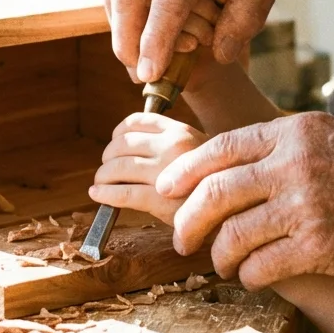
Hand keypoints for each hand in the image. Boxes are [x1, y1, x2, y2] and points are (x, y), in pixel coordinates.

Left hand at [90, 113, 209, 224]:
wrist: (235, 211)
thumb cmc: (213, 184)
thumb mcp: (198, 152)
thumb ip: (170, 144)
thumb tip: (128, 146)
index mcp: (180, 131)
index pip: (136, 121)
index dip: (117, 133)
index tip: (114, 144)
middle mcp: (172, 147)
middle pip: (122, 144)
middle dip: (107, 157)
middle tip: (106, 169)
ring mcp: (166, 172)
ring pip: (118, 167)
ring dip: (102, 176)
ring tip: (100, 183)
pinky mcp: (160, 200)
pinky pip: (123, 193)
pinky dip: (104, 193)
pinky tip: (98, 195)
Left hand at [155, 112, 333, 288]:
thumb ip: (289, 143)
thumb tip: (243, 159)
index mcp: (294, 131)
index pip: (219, 148)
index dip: (185, 171)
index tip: (167, 188)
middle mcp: (293, 165)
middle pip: (214, 193)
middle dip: (187, 220)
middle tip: (181, 237)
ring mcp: (305, 207)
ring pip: (233, 235)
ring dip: (219, 255)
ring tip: (222, 263)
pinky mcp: (321, 248)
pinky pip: (262, 267)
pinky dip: (250, 276)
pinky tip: (255, 277)